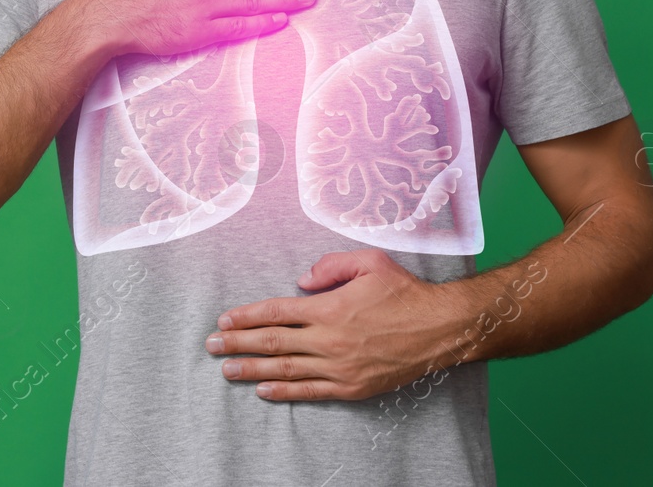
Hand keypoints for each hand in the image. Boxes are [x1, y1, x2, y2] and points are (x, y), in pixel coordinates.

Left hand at [205, 248, 457, 401]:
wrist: (441, 329)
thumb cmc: (405, 292)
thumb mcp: (368, 261)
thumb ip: (330, 265)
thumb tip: (301, 279)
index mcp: (329, 308)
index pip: (276, 312)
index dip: (246, 316)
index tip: (224, 319)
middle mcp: (329, 339)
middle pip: (273, 342)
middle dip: (238, 343)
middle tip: (211, 345)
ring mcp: (340, 366)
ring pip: (286, 369)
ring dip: (252, 369)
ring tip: (226, 370)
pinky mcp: (353, 386)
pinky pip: (311, 391)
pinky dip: (285, 391)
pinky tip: (263, 390)